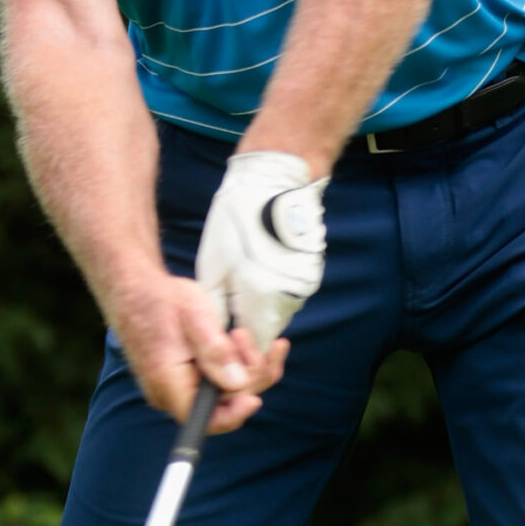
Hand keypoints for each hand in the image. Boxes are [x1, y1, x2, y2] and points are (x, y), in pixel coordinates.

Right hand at [113, 274, 287, 435]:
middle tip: (244, 335)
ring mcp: (179, 387)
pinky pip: (218, 381)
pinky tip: (244, 341)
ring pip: (225, 391)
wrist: (136, 290)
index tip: (254, 398)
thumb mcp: (194, 316)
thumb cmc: (160, 299)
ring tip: (241, 333)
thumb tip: (238, 384)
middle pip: (223, 403)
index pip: (204, 419)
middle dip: (246, 374)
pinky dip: (238, 363)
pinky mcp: (187, 378)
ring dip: (245, 365)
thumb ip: (215, 351)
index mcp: (168, 383)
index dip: (234, 414)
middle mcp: (171, 394)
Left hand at [195, 151, 327, 352]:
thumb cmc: (238, 218)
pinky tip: (263, 262)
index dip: (239, 346)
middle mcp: (291, 297)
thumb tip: (216, 335)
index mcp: (263, 298)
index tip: (226, 333)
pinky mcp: (312, 272)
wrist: (276, 178)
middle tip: (231, 295)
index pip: (255, 347)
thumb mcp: (212, 267)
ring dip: (262, 303)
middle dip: (250, 323)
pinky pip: (289, 291)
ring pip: (279, 310)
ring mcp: (305, 285)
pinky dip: (275, 286)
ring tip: (246, 273)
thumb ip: (217, 309)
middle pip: (268, 329)